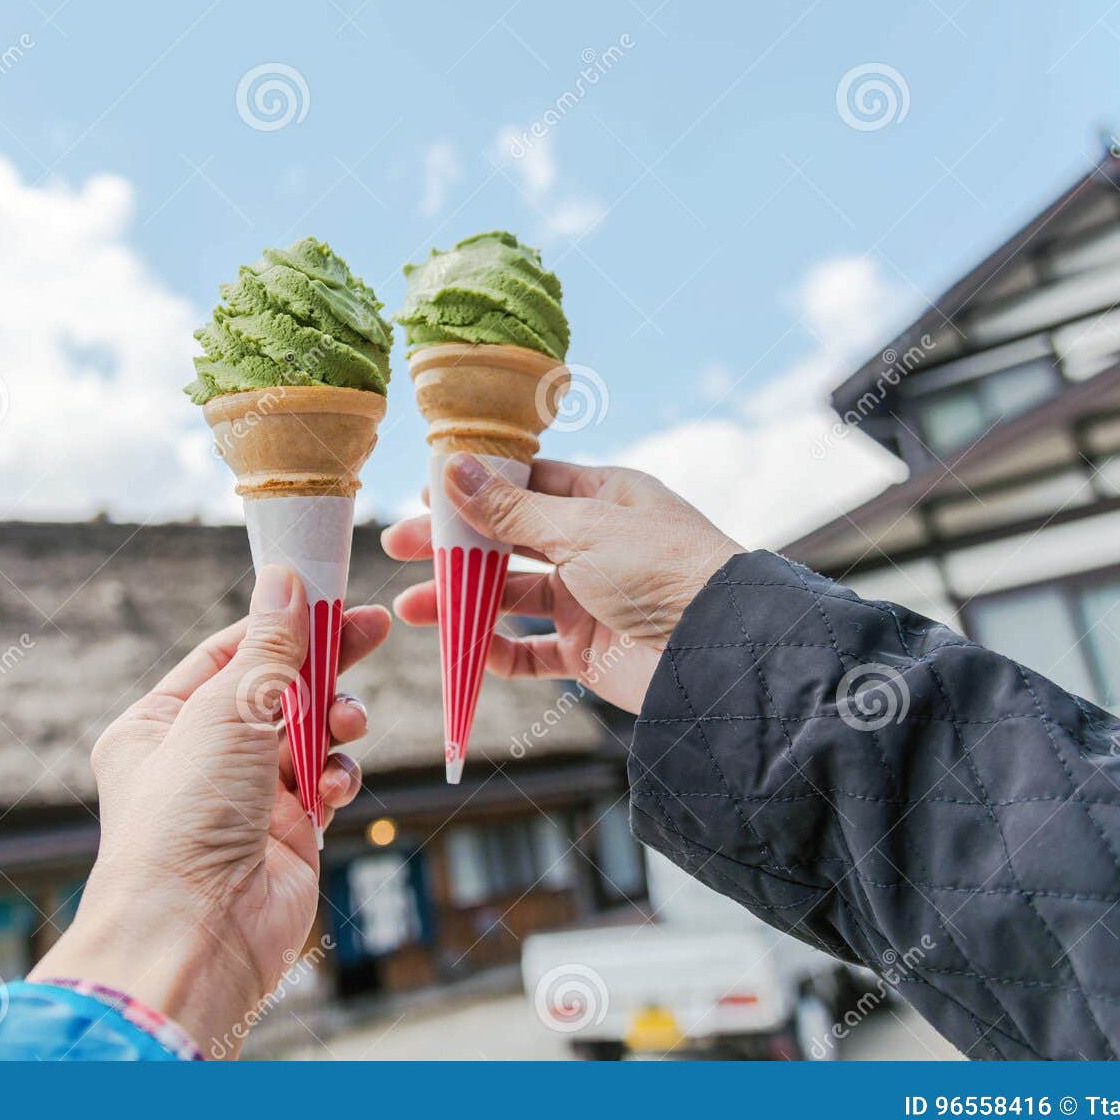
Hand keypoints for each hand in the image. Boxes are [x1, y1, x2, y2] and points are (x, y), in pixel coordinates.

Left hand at [30, 565, 389, 1056]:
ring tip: (347, 723)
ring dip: (332, 723)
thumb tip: (285, 580)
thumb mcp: (227, 710)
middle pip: (275, 689)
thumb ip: (269, 647)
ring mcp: (245, 798)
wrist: (199, 930)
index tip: (331, 596)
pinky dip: (336, 777)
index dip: (280, 623)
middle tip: (375, 627)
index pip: (227, 653)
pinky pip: (325, 783)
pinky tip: (331, 787)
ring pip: (308, 735)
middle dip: (323, 664)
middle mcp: (199, 758)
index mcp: (159, 723)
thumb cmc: (186, 817)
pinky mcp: (287, 834)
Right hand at [381, 456, 741, 712]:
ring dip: (464, 602)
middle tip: (399, 548)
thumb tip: (454, 467)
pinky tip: (466, 649)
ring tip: (414, 608)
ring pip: (513, 597)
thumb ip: (511, 511)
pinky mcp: (591, 651)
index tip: (426, 495)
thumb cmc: (662, 570)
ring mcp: (592, 598)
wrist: (719, 652)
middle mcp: (597, 544)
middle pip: (511, 541)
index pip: (528, 484)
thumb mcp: (580, 530)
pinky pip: (534, 651)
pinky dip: (498, 652)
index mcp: (604, 497)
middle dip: (457, 547)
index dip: (477, 489)